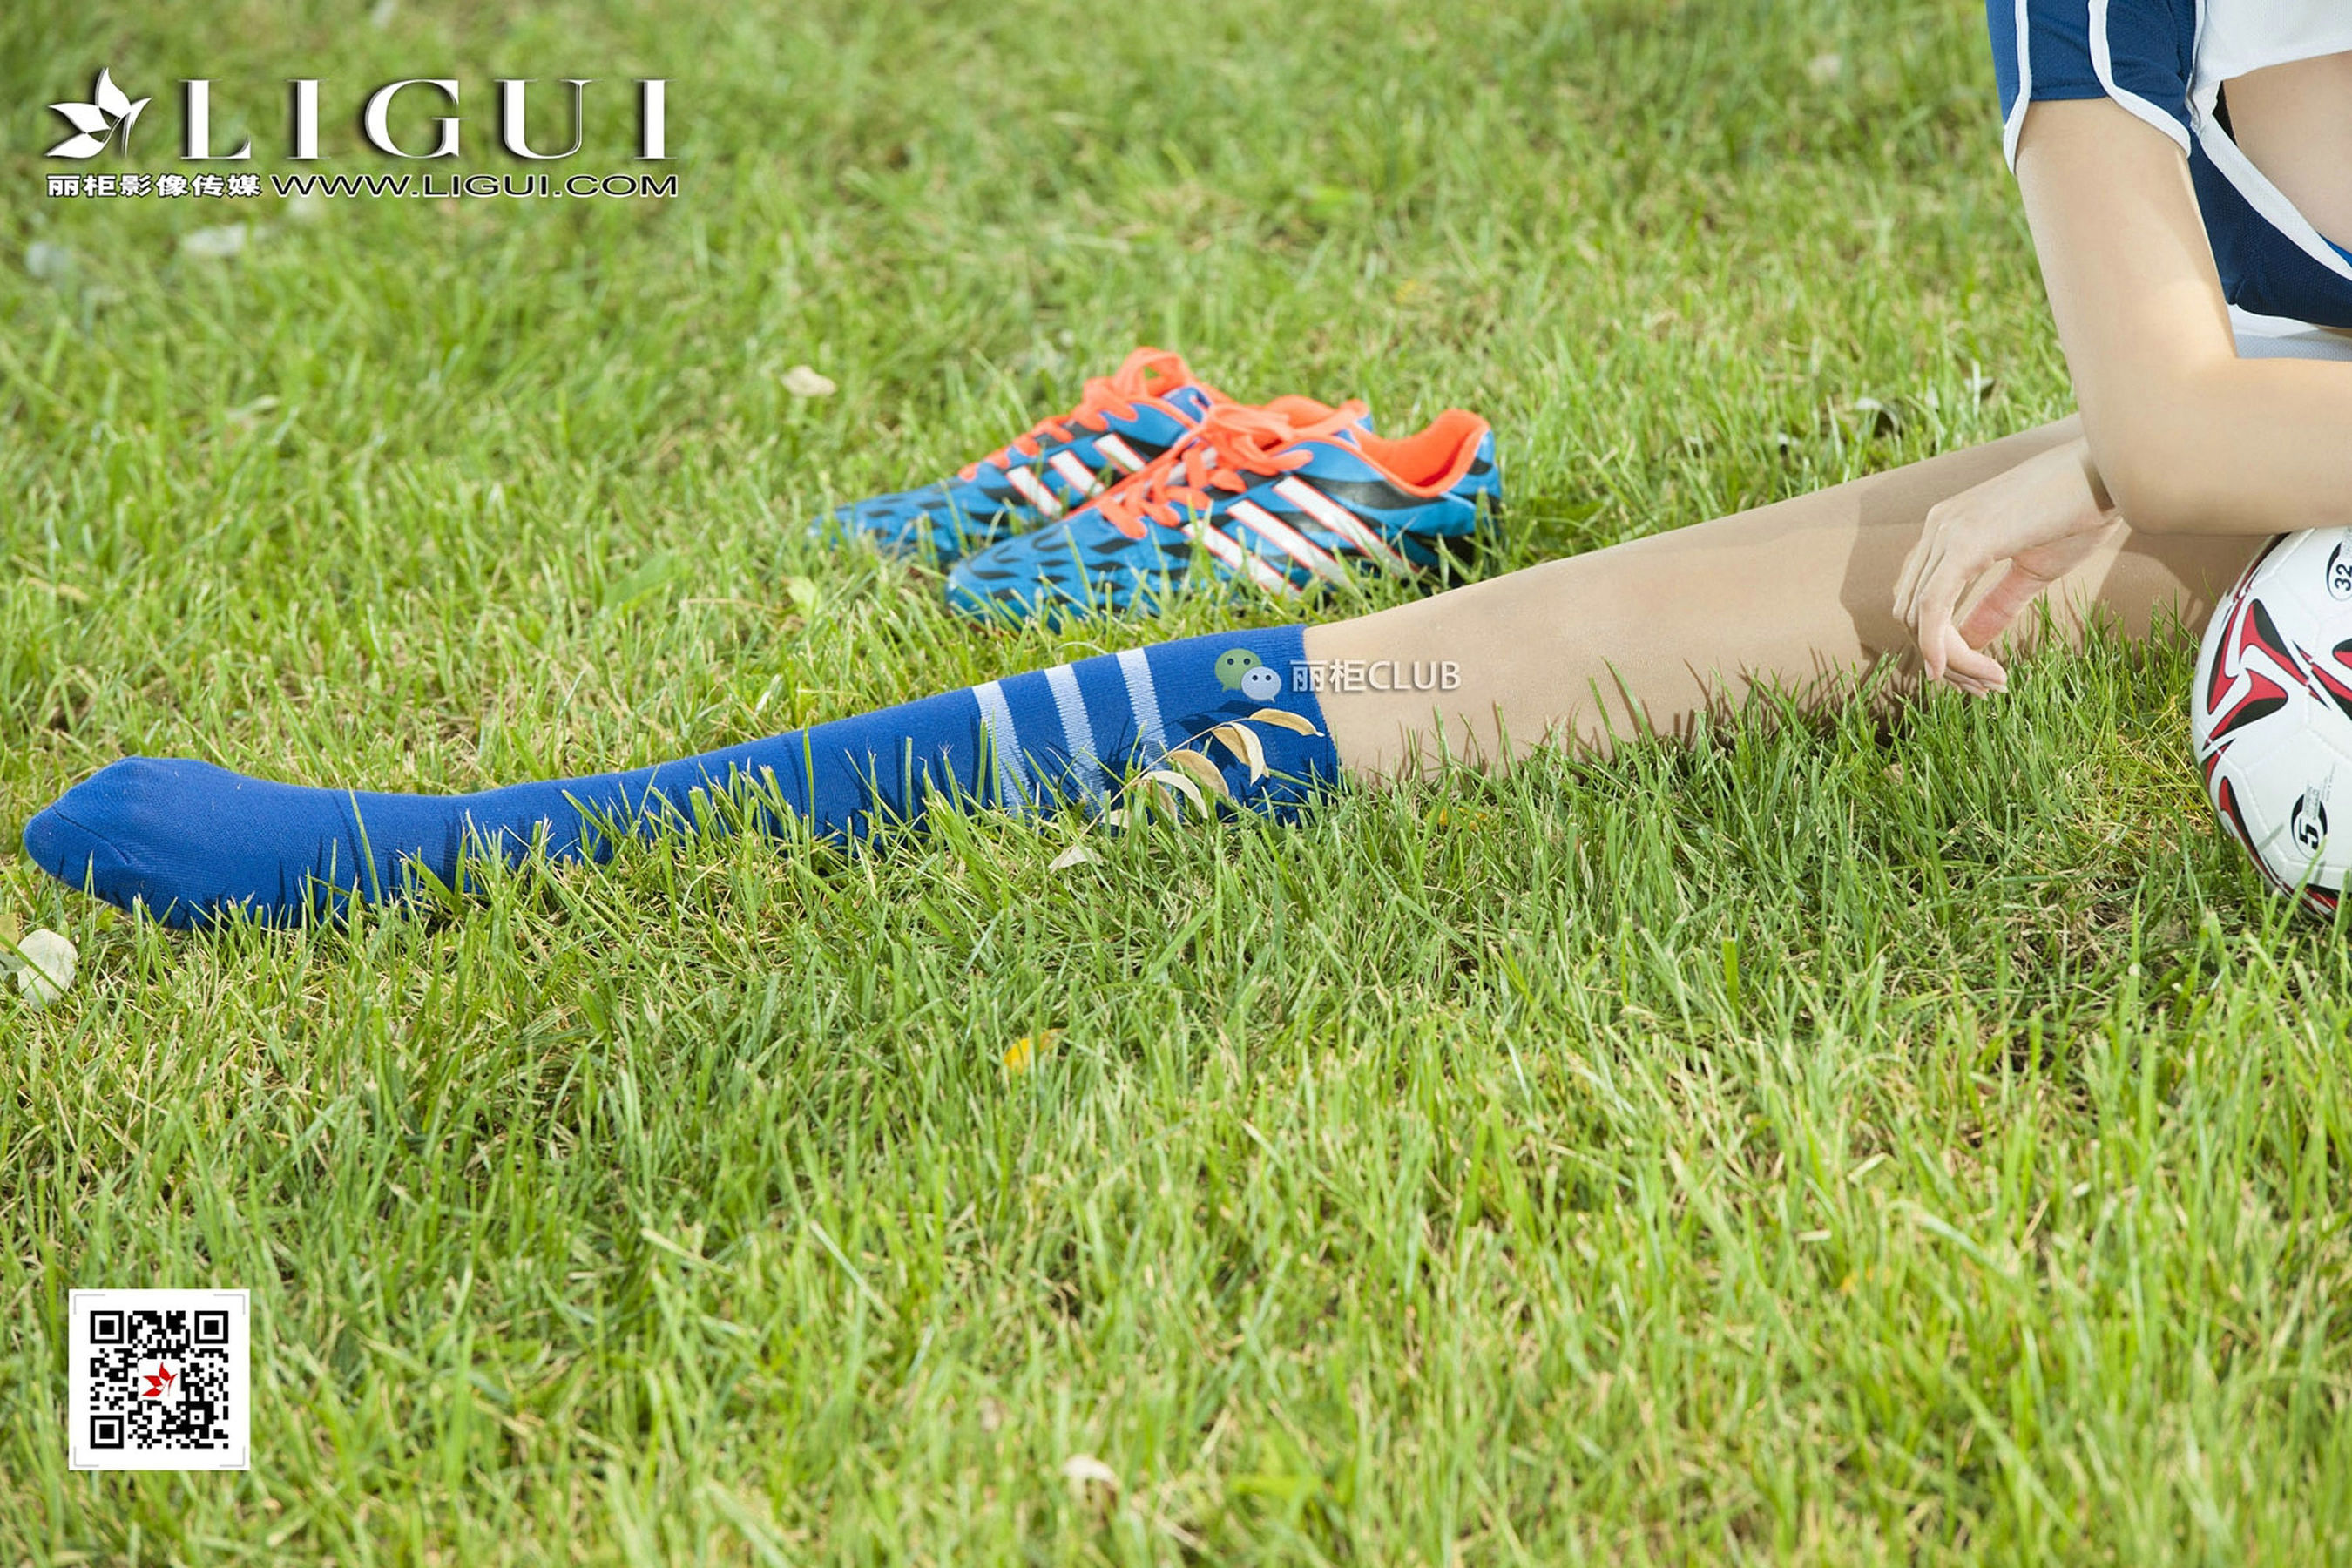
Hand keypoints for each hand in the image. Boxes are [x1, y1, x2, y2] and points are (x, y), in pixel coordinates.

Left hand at [1892, 437, 2121, 694]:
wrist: (2111, 472)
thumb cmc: (2080, 513)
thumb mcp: (2032, 570)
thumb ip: (1997, 605)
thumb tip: (1967, 643)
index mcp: (1947, 530)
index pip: (1919, 600)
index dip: (1940, 645)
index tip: (1983, 676)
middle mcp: (1936, 528)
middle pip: (1910, 614)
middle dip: (1943, 660)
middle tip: (1987, 689)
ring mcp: (1945, 531)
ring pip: (1918, 617)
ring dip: (1949, 660)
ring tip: (1992, 683)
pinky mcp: (1964, 542)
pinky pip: (1932, 606)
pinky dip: (1937, 644)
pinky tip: (1950, 670)